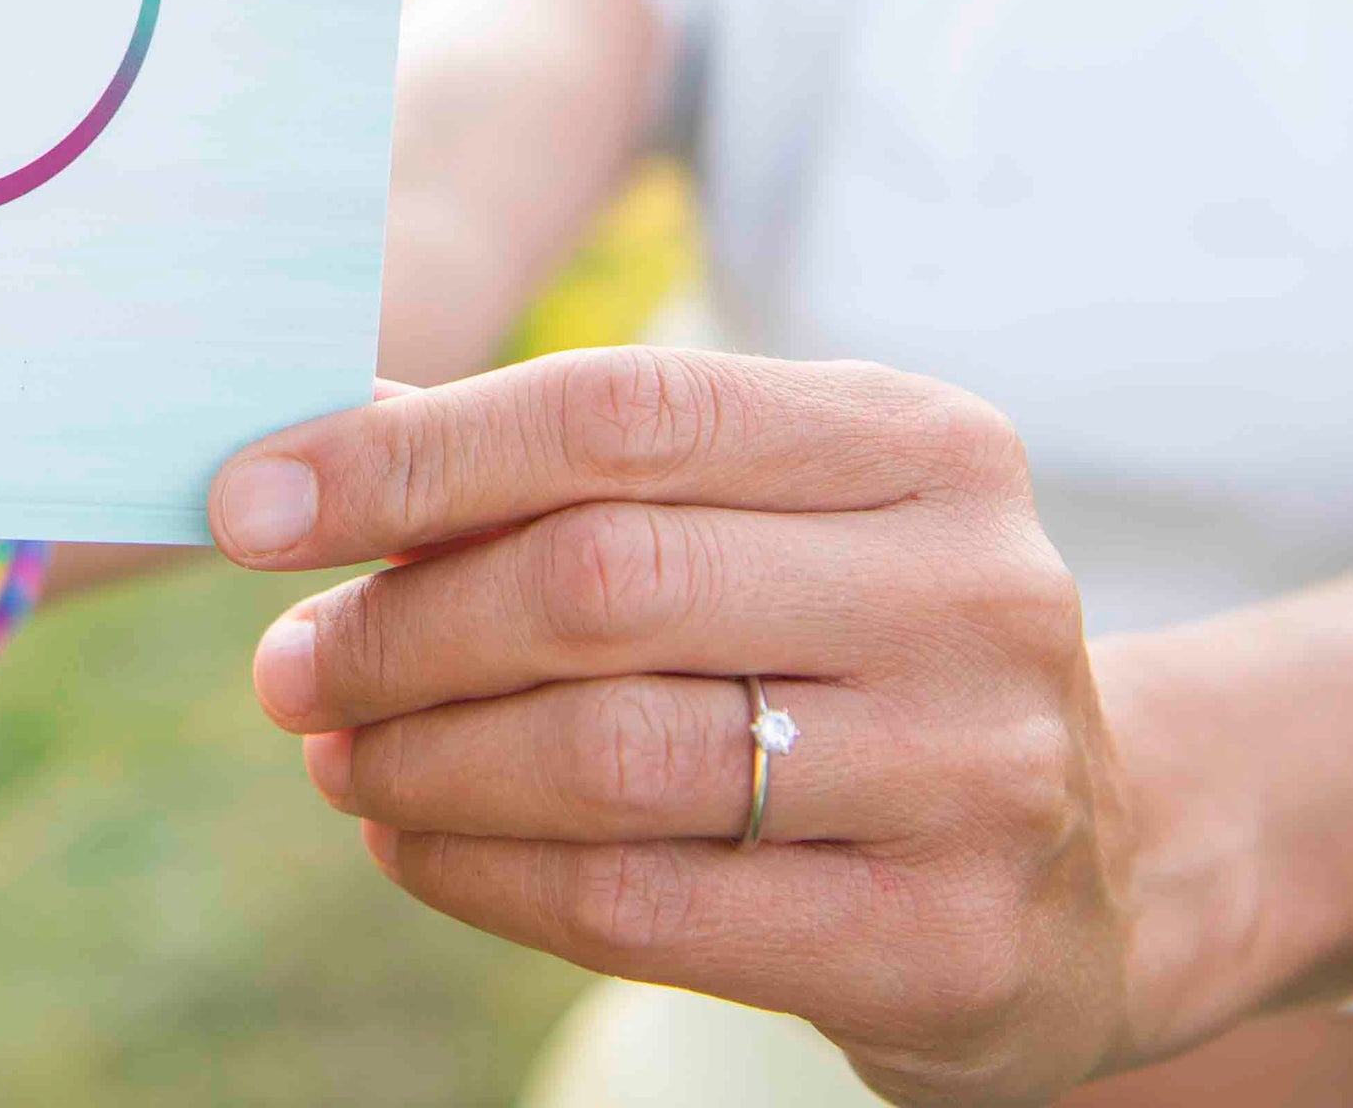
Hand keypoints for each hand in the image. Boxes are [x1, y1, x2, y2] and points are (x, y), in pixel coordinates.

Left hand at [209, 347, 1146, 1106]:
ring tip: (338, 757)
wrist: (1106, 867)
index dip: (411, 456)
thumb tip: (314, 424)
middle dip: (403, 626)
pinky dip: (484, 875)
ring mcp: (974, 772)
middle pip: (604, 581)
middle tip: (291, 665)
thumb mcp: (767, 521)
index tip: (246, 503)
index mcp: (918, 442)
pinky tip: (411, 845)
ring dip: (425, 761)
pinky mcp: (943, 939)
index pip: (620, 413)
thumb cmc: (861, 654)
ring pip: (612, 755)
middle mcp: (969, 589)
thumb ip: (567, 467)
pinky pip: (645, 906)